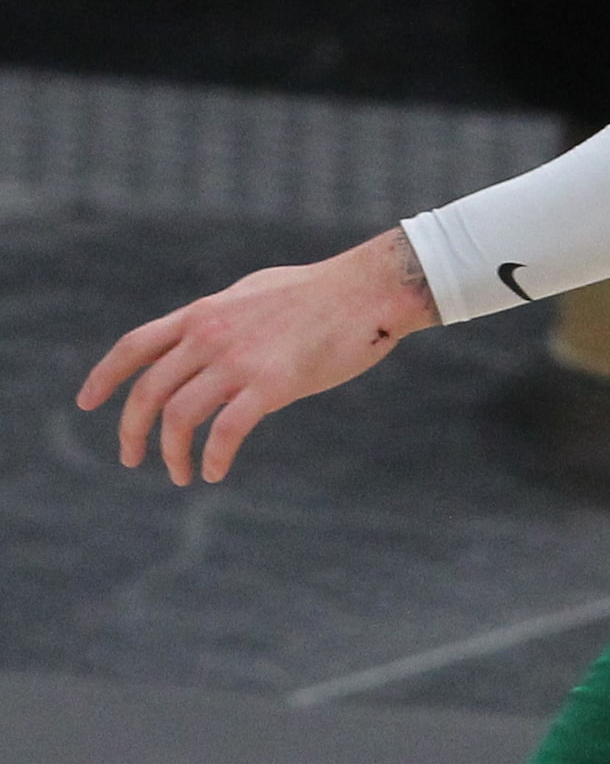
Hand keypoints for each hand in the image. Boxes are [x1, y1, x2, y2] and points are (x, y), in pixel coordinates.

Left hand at [75, 230, 437, 484]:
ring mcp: (240, 359)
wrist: (368, 289)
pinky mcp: (272, 384)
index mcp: (205, 312)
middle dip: (131, 432)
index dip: (105, 376)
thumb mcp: (254, 293)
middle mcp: (212, 334)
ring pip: (179, 417)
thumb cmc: (320, 292)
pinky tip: (217, 470)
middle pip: (147, 392)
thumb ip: (223, 316)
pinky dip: (213, 458)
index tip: (86, 403)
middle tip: (132, 459)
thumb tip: (206, 334)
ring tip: (183, 474)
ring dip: (172, 455)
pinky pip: (225, 432)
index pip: (135, 345)